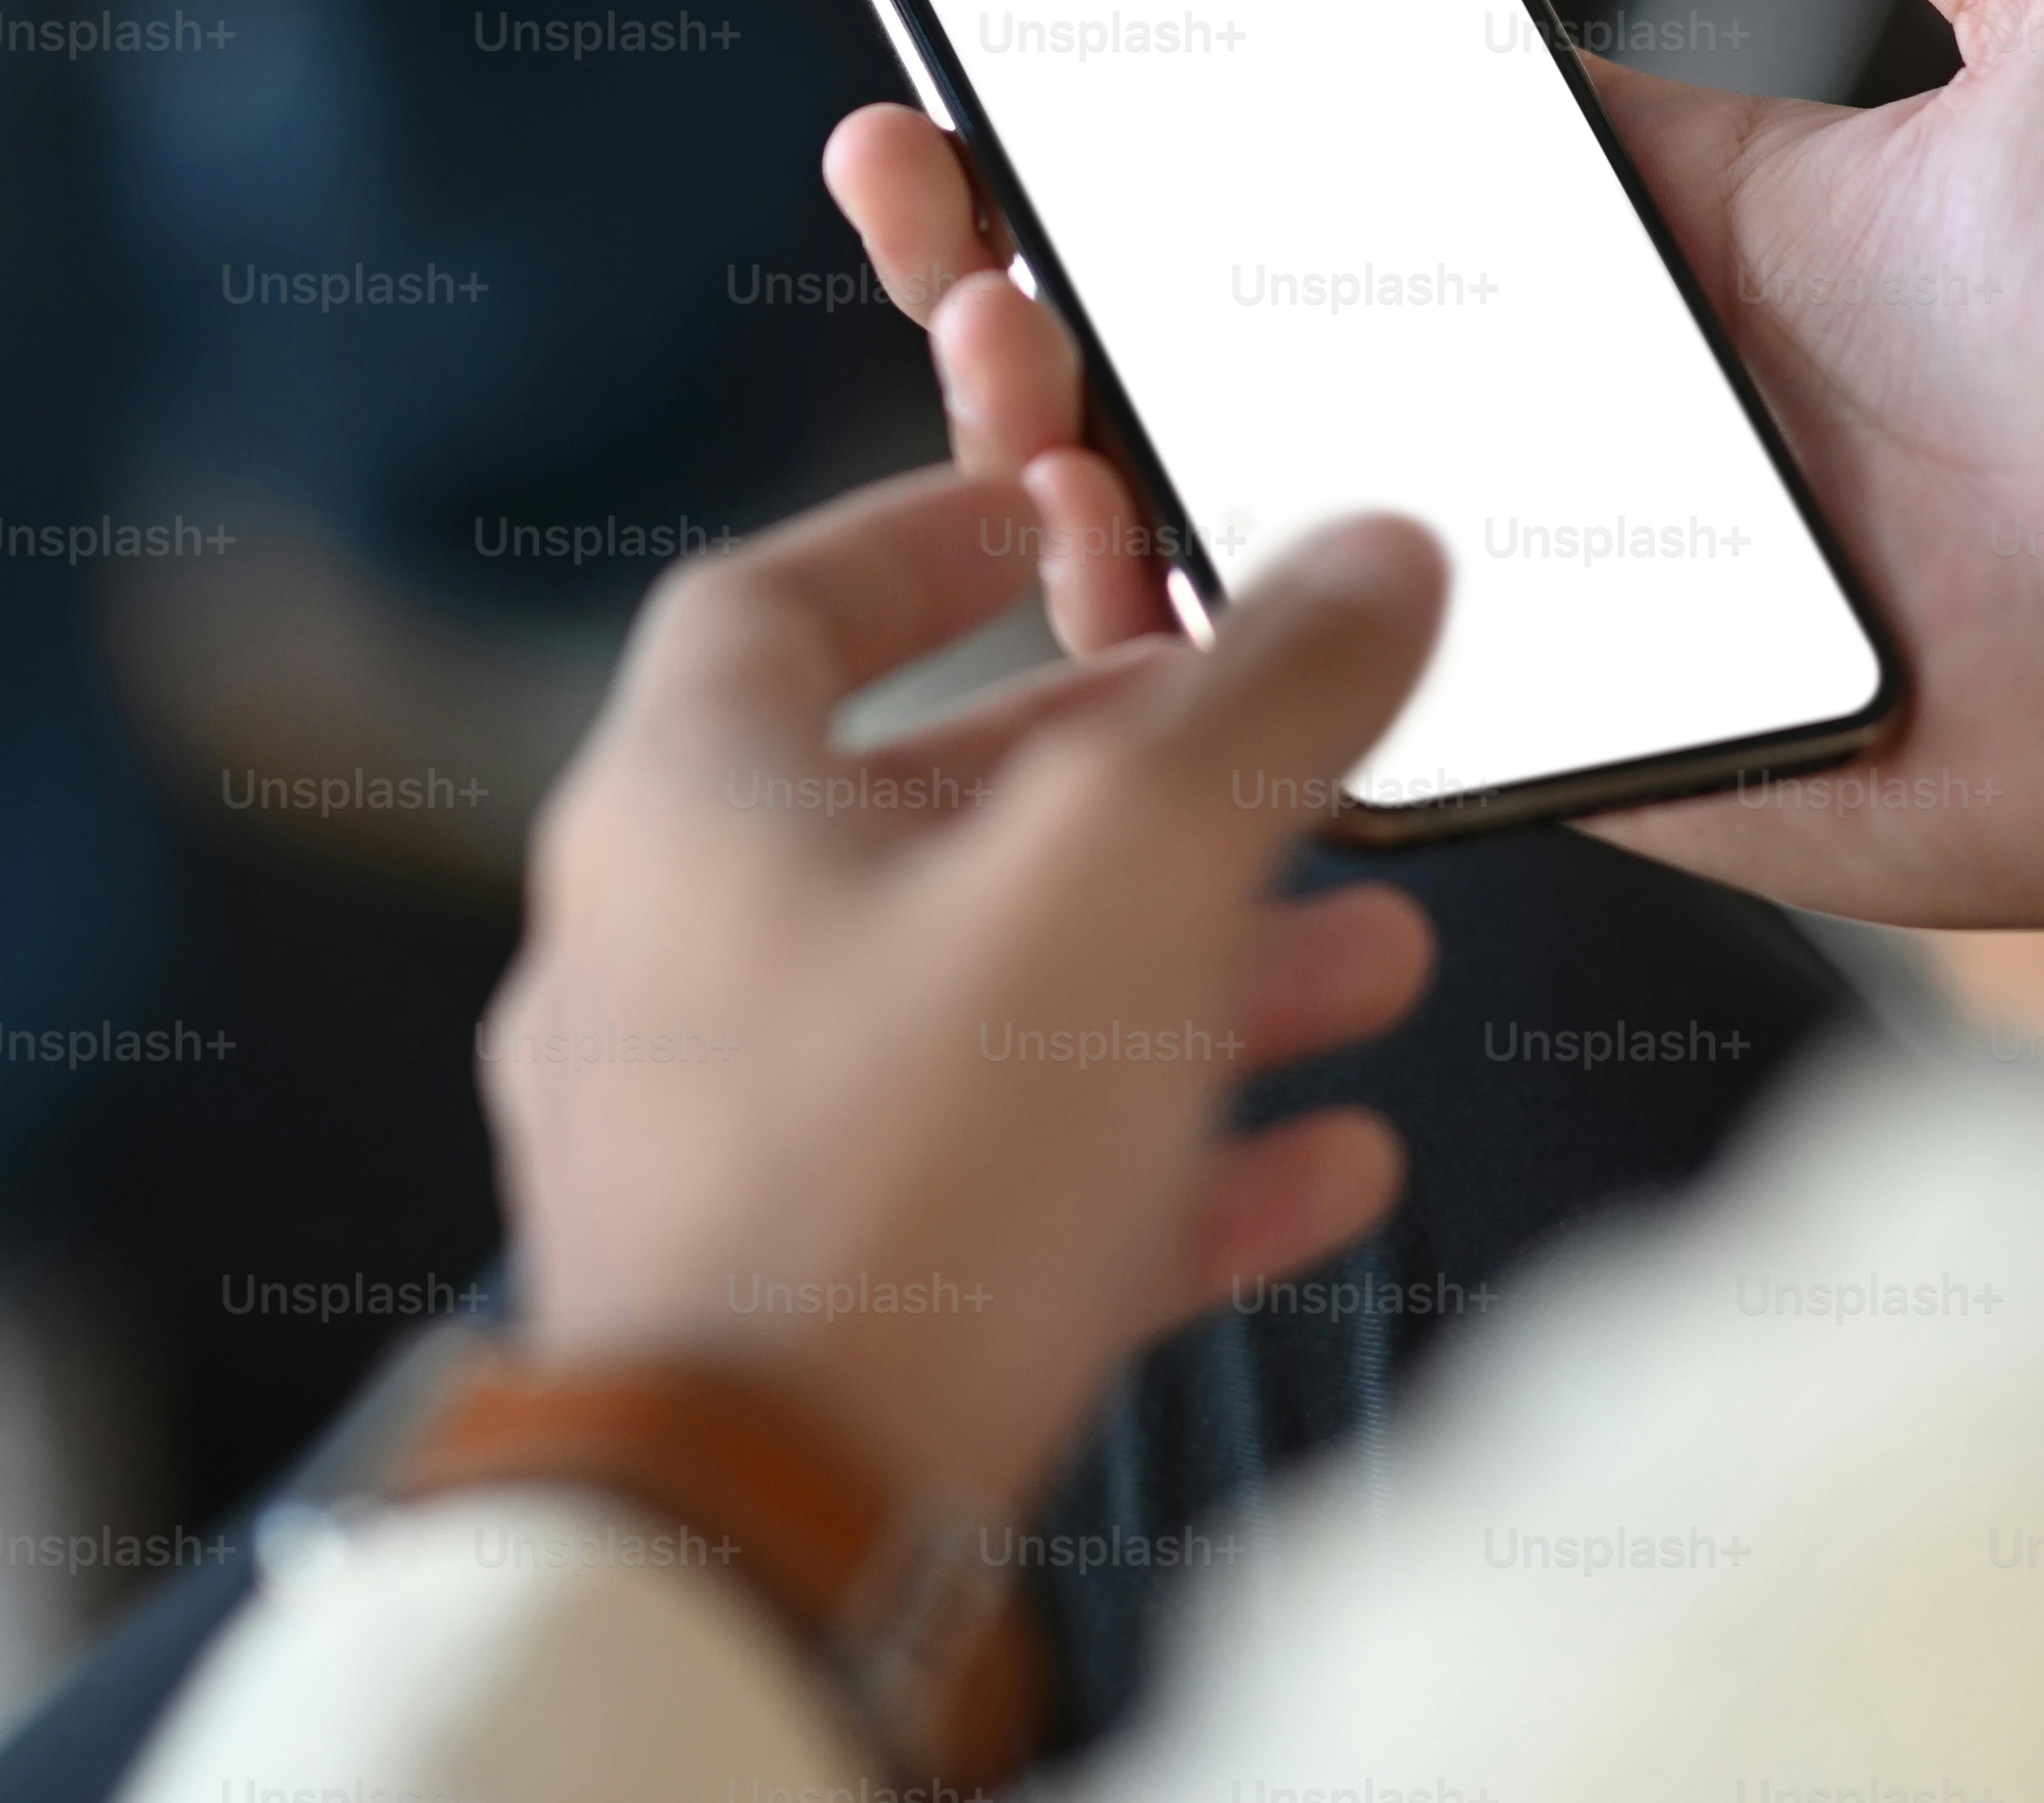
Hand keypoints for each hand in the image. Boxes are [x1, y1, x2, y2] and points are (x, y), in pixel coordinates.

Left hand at [485, 465, 1445, 1510]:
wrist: (766, 1530)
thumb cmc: (899, 1164)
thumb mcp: (1126, 867)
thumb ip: (1265, 702)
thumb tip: (1379, 555)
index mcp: (677, 814)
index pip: (776, 606)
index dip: (918, 540)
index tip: (1040, 513)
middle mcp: (664, 968)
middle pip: (916, 821)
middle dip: (1134, 791)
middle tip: (1284, 762)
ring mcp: (719, 1152)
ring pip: (982, 1013)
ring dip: (1183, 978)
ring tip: (1375, 960)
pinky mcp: (798, 1310)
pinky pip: (992, 1195)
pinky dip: (1154, 1162)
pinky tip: (1325, 1162)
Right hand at [824, 0, 2043, 940]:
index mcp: (1663, 228)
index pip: (1352, 152)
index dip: (1174, 105)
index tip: (1018, 52)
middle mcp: (1590, 397)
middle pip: (1256, 327)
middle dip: (1058, 264)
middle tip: (923, 203)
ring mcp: (1576, 573)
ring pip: (1268, 516)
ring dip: (1090, 445)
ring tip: (989, 371)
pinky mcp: (1601, 733)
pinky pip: (1367, 706)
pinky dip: (1220, 659)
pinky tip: (1098, 582)